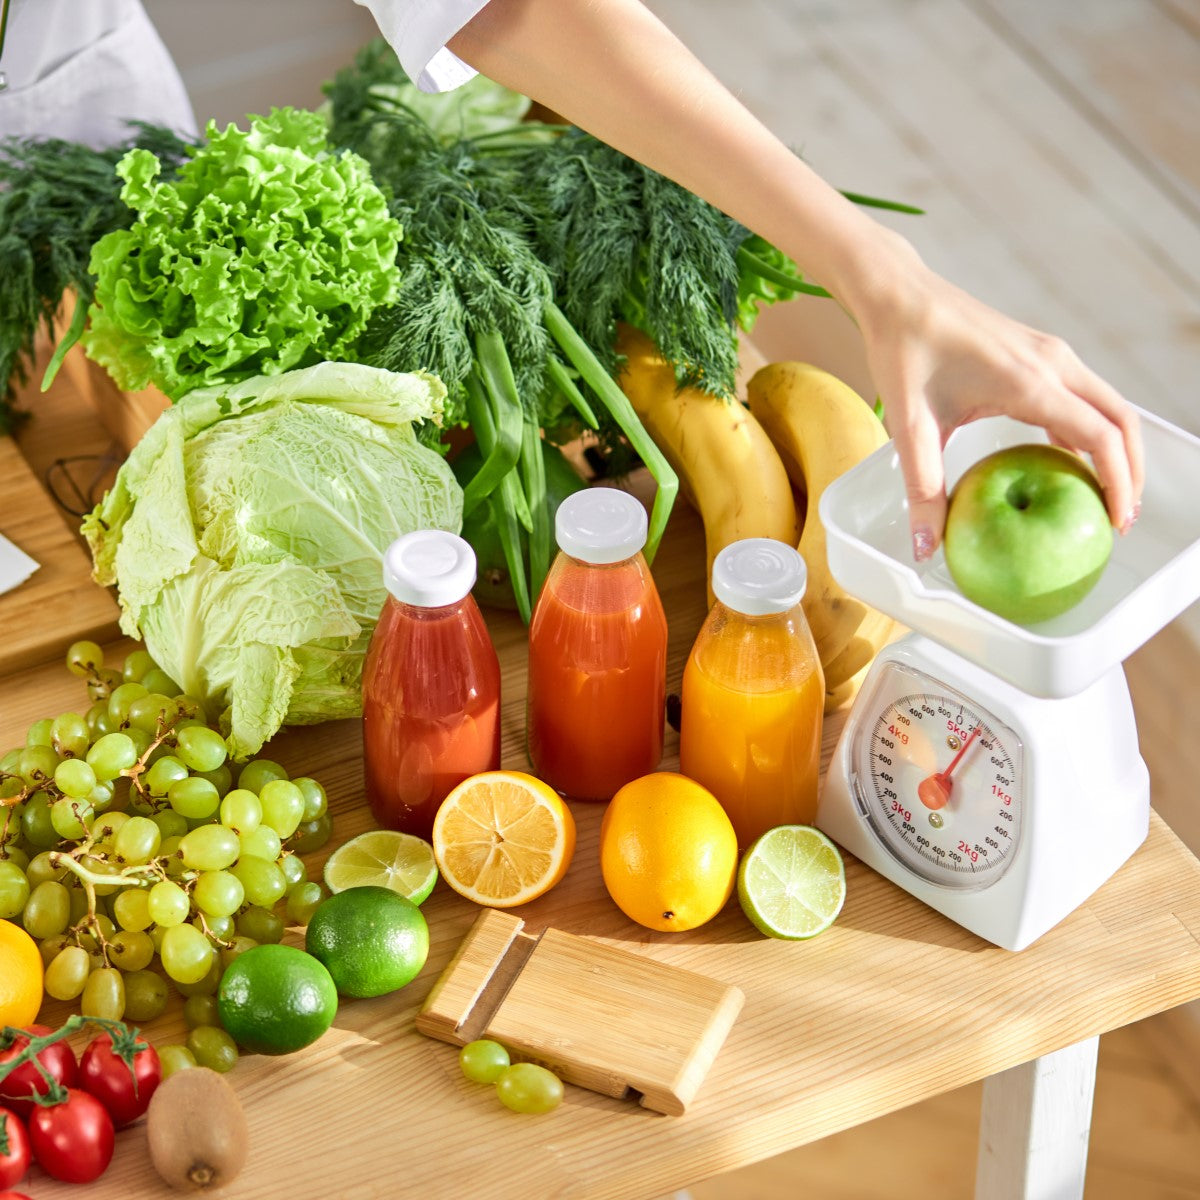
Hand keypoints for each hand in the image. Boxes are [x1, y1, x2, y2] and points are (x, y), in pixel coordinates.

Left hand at [853, 240, 1143, 561]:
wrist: (899, 295)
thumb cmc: (903, 352)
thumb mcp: (908, 426)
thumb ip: (922, 488)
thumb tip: (925, 547)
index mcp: (1030, 381)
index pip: (1100, 436)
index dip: (1119, 483)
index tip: (1116, 523)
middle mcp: (1053, 364)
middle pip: (1121, 421)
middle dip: (1132, 472)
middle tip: (1118, 520)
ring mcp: (1050, 355)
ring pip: (1107, 406)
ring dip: (1115, 451)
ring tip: (1102, 498)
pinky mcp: (1040, 354)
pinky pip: (1081, 397)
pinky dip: (1088, 432)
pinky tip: (1066, 465)